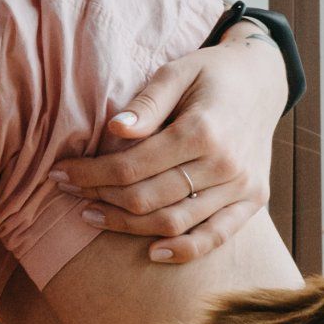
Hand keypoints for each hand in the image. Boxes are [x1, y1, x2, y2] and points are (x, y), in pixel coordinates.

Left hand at [51, 26, 284, 262]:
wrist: (262, 81)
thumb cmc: (211, 73)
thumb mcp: (176, 71)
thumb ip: (147, 103)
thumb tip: (115, 130)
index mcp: (202, 130)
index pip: (132, 166)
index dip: (90, 174)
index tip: (60, 173)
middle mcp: (225, 164)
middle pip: (148, 198)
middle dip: (101, 198)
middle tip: (69, 194)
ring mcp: (241, 186)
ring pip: (175, 222)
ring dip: (127, 226)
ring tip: (93, 217)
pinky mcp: (253, 199)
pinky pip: (217, 236)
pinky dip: (186, 250)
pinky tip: (153, 253)